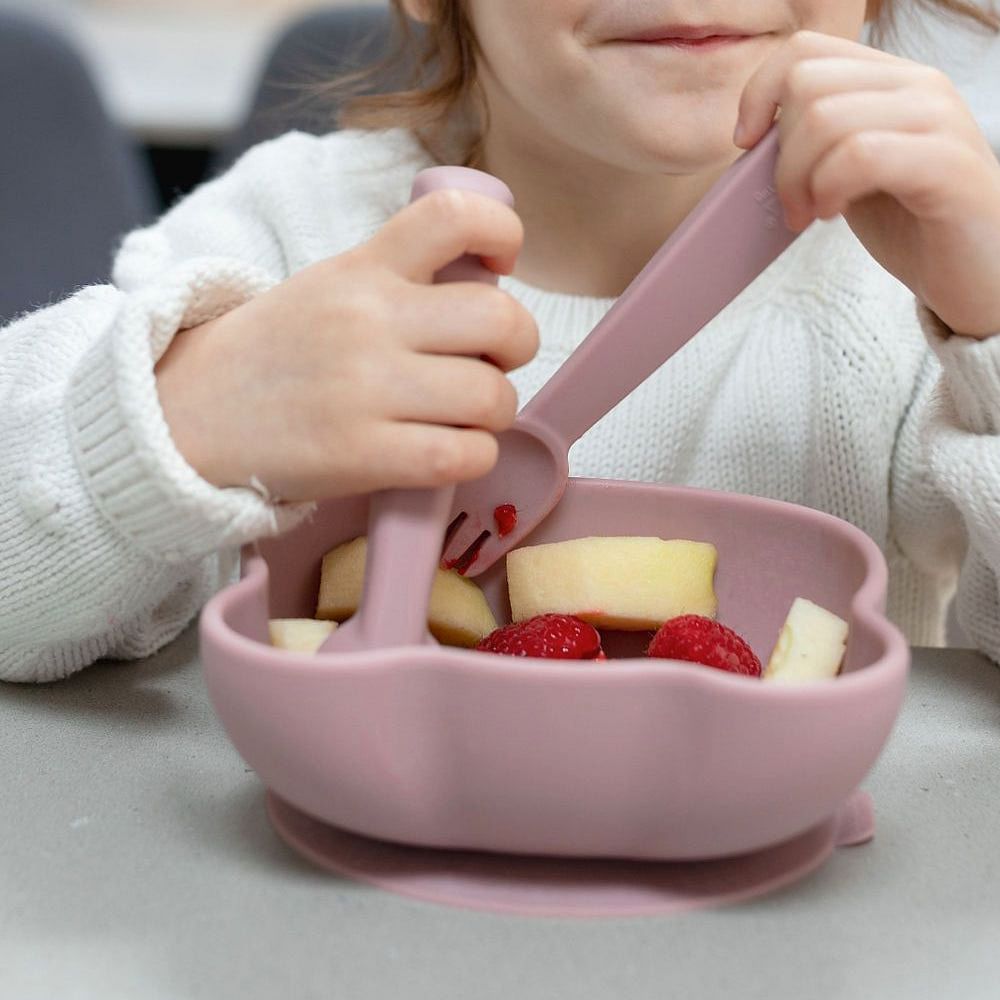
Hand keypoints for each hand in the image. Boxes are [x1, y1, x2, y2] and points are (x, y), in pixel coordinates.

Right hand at [155, 189, 538, 500]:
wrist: (188, 416)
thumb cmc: (274, 354)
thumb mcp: (329, 288)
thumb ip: (400, 280)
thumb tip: (488, 295)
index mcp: (362, 267)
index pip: (454, 216)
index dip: (503, 235)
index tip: (500, 266)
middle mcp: (368, 320)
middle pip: (502, 320)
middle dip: (517, 347)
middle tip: (491, 363)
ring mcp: (365, 389)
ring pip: (493, 397)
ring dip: (495, 412)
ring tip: (464, 416)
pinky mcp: (362, 455)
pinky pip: (465, 455)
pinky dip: (474, 457)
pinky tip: (448, 451)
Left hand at [736, 31, 999, 337]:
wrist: (977, 274)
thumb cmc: (912, 226)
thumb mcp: (849, 174)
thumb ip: (815, 145)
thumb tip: (753, 139)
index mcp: (891, 81)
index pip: (806, 51)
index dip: (760, 93)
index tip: (748, 145)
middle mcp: (919, 85)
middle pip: (808, 84)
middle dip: (780, 153)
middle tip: (791, 204)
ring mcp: (938, 118)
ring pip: (826, 118)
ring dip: (798, 178)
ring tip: (811, 214)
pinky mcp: (947, 163)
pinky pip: (861, 154)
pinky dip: (830, 188)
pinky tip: (834, 213)